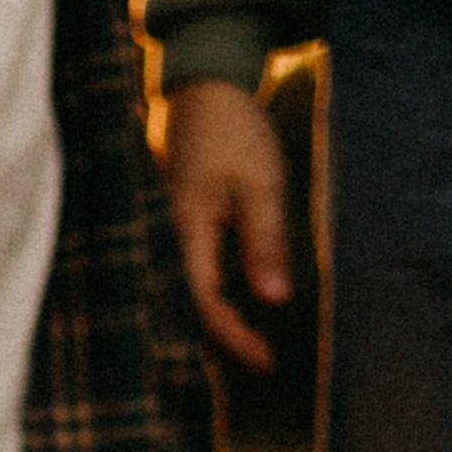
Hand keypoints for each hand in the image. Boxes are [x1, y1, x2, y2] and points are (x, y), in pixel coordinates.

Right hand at [165, 79, 292, 373]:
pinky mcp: (188, 225)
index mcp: (190, 231)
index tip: (267, 360)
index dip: (236, 337)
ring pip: (197, 291)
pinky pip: (202, 271)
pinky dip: (224, 294)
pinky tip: (246, 304)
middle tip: (265, 365)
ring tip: (257, 346)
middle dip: (228, 341)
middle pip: (195, 307)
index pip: (208, 303)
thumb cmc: (233, 129)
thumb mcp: (260, 182)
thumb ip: (266, 240)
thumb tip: (275, 299)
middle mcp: (176, 239)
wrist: (207, 87)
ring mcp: (179, 233)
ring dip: (225, 321)